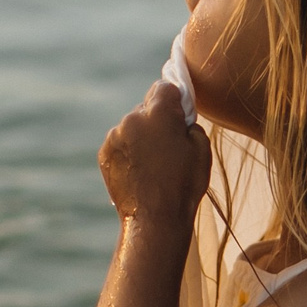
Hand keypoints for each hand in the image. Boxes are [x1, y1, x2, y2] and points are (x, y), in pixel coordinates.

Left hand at [98, 82, 210, 229]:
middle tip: (170, 145)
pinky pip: (120, 143)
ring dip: (142, 136)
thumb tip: (181, 119)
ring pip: (132, 126)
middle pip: (147, 107)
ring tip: (154, 164)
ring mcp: (116, 135)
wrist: (155, 219)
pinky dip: (129, 151)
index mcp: (160, 112)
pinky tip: (141, 171)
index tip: (180, 113)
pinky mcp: (105, 152)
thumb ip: (191, 124)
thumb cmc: (183, 185)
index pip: (165, 87)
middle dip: (157, 120)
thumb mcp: (202, 150)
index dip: (175, 99)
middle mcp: (133, 118)